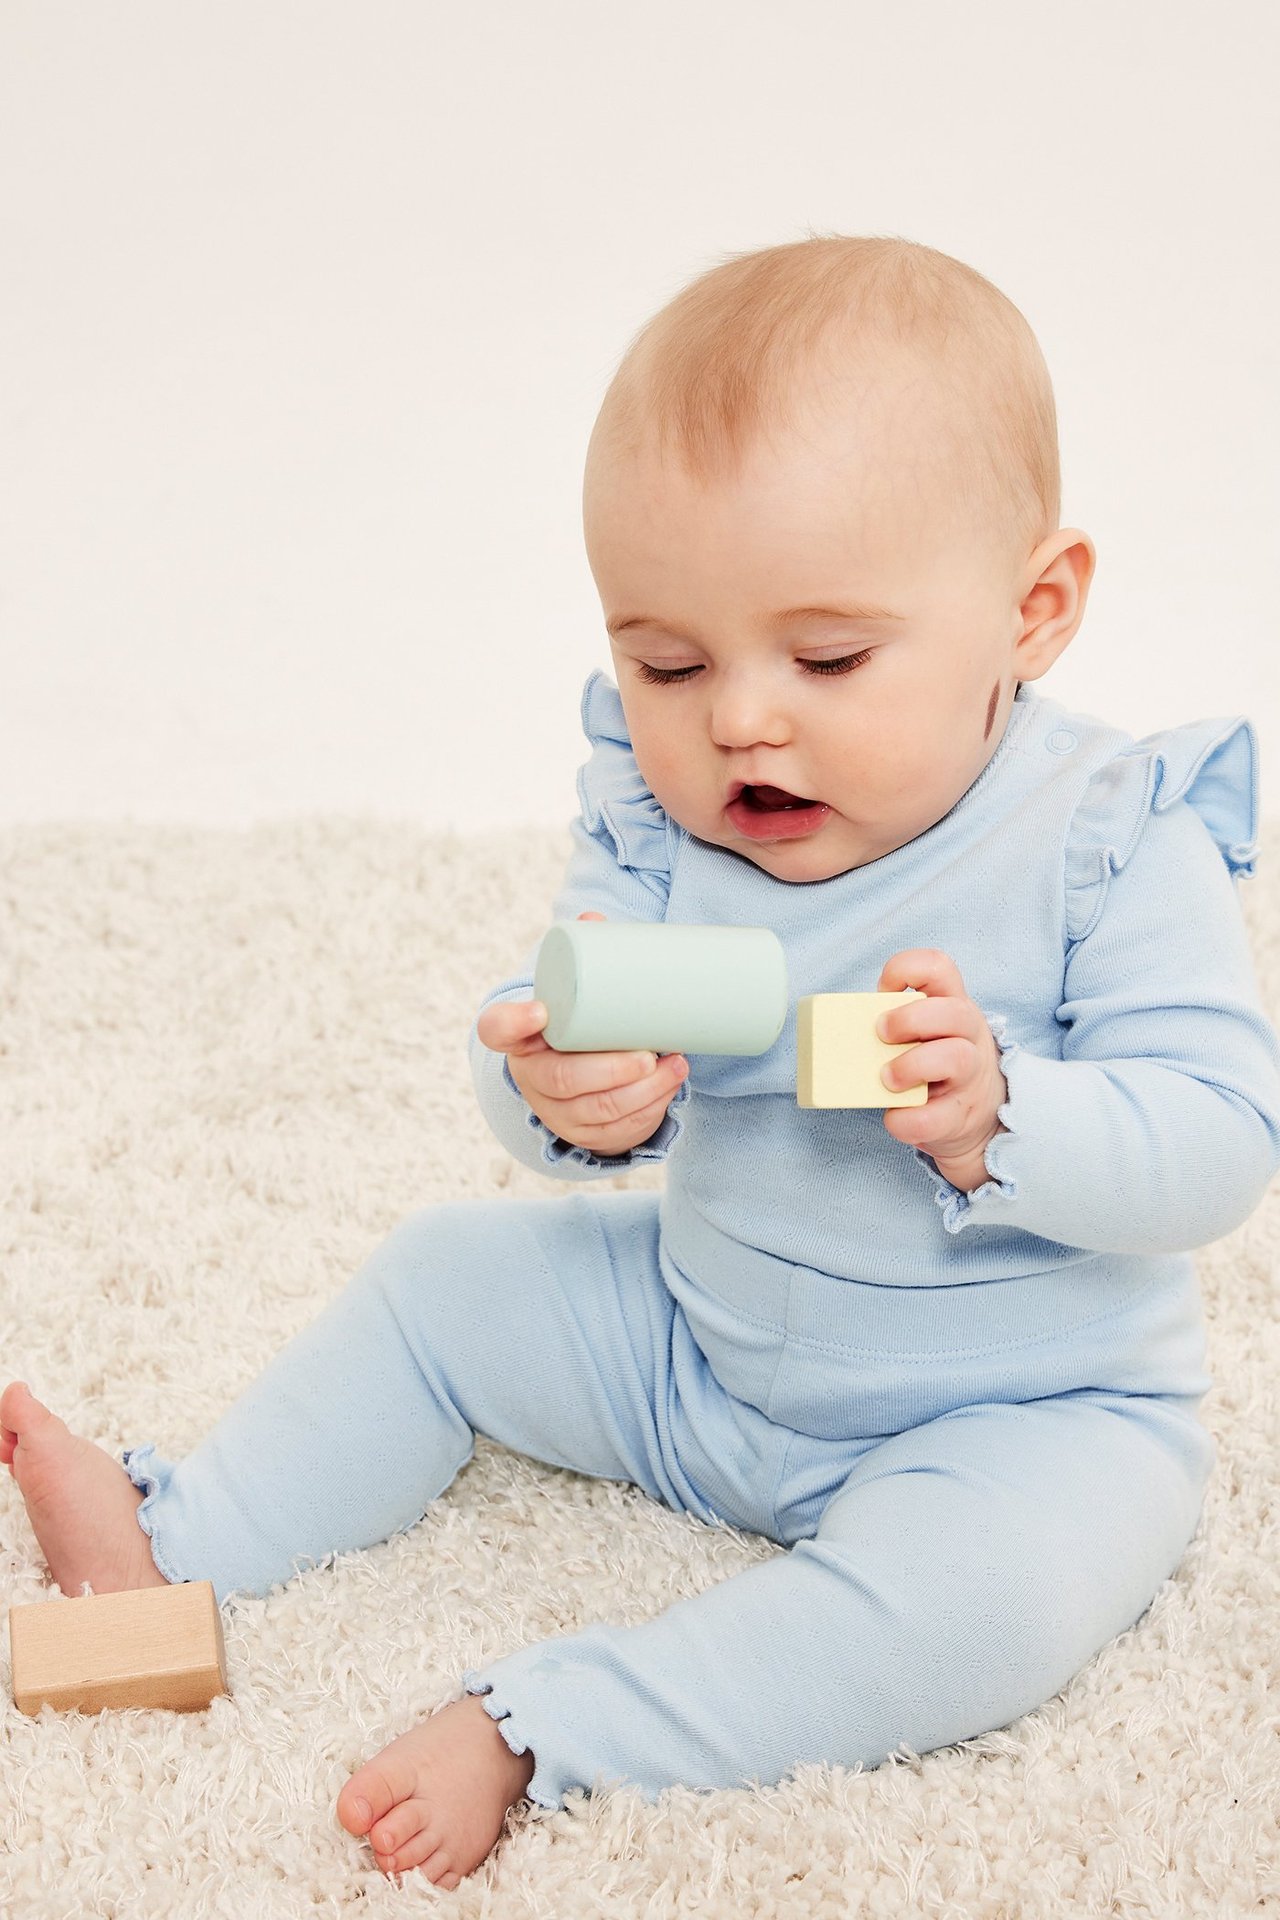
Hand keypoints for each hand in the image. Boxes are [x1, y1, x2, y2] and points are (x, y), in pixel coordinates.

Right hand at [475, 913, 688, 1155]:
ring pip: (596, 1111)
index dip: (514, 1022)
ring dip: (642, 1092)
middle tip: (648, 1054)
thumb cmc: (578, 1022)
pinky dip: (649, 1110)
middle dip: (608, 1071)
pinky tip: (670, 1088)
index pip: (497, 1029)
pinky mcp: (584, 1135)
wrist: (579, 1074)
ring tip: (675, 1065)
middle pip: (560, 1079)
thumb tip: (594, 921)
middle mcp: (531, 1077)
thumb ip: (581, 957)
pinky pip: (615, 1132)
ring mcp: (556, 1111)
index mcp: (519, 1036)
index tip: (541, 1009)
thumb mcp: (572, 992)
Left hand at [875, 949, 1007, 1190]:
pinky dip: (907, 1119)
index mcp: (952, 1005)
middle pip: (955, 1012)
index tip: (882, 990)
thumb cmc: (933, 1063)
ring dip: (911, 1066)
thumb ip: (893, 1024)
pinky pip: (937, 1117)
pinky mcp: (960, 1116)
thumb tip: (838, 1034)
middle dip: (910, 1019)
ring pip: (956, 1058)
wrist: (974, 1118)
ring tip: (886, 1079)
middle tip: (880, 1034)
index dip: (907, 969)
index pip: (939, 967)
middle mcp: (968, 1035)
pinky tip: (894, 1116)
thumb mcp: (923, 1033)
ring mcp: (970, 1076)